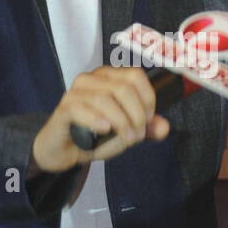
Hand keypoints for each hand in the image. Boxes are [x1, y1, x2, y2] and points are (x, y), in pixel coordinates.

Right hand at [31, 65, 169, 172]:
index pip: (136, 76)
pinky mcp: (64, 108)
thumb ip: (146, 129)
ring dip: (121, 122)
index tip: (147, 120)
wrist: (63, 151)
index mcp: (109, 77)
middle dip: (136, 115)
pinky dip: (97, 120)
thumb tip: (164, 127)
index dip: (147, 99)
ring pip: (105, 99)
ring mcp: (76, 92)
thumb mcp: (125, 132)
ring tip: (125, 139)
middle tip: (136, 135)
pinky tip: (104, 130)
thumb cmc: (93, 135)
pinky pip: (82, 108)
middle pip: (124, 88)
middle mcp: (91, 79)